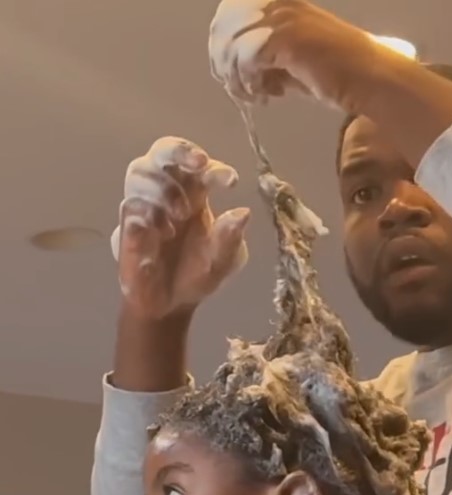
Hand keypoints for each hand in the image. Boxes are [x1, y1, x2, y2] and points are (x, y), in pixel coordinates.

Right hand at [111, 137, 250, 319]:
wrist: (169, 306)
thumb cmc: (197, 275)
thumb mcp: (223, 261)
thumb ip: (231, 238)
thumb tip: (243, 213)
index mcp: (195, 193)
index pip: (200, 166)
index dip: (214, 167)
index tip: (230, 181)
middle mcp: (167, 191)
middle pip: (163, 151)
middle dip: (180, 151)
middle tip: (200, 165)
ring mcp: (144, 206)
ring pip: (140, 170)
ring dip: (163, 187)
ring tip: (180, 216)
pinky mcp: (127, 226)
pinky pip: (130, 206)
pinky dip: (148, 214)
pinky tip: (163, 234)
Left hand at [209, 0, 375, 107]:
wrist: (366, 78)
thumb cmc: (334, 72)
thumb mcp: (290, 57)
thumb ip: (262, 56)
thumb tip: (233, 70)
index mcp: (277, 0)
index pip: (227, 12)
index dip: (220, 45)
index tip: (228, 74)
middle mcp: (276, 2)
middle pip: (223, 29)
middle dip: (223, 64)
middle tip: (238, 89)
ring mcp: (280, 17)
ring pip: (231, 47)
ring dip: (237, 79)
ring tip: (255, 96)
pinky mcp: (284, 38)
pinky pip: (246, 62)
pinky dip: (250, 84)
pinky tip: (265, 95)